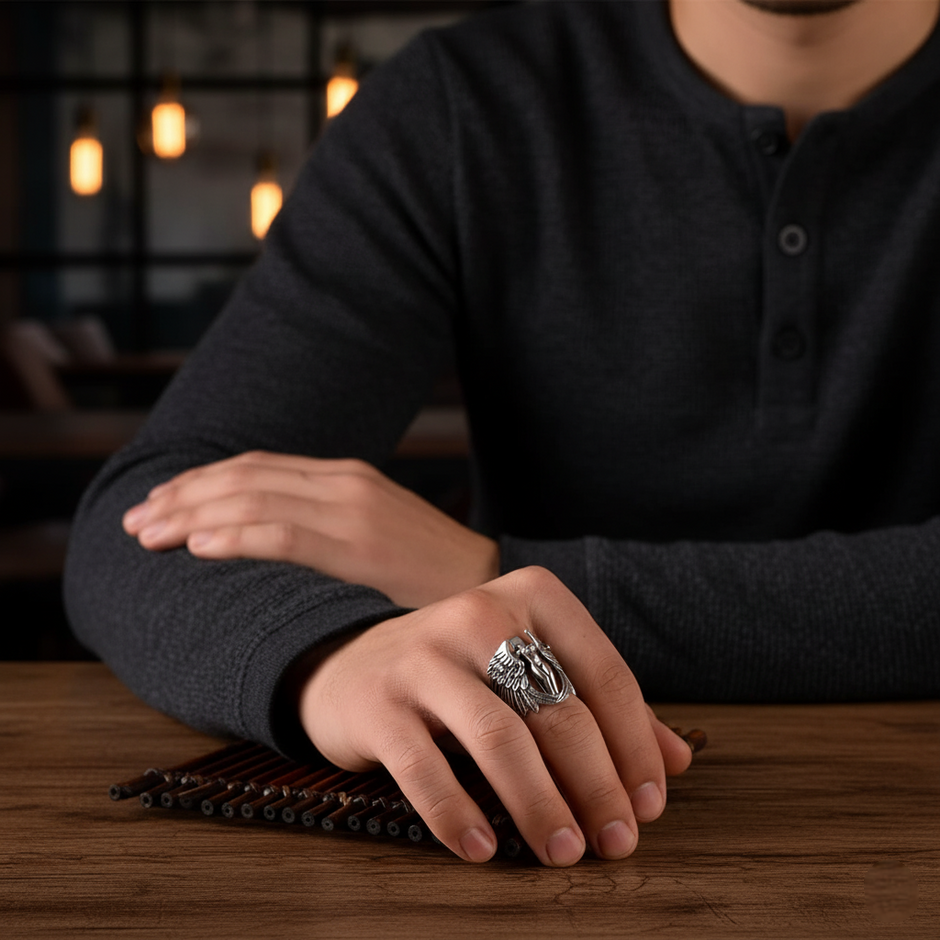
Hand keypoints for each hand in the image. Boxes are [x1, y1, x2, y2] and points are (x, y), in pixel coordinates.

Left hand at [122, 451, 498, 607]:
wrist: (490, 582)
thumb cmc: (426, 571)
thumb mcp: (373, 533)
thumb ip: (324, 528)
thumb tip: (262, 543)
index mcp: (342, 476)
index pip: (255, 468)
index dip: (198, 483)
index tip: (158, 505)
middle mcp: (342, 481)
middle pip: (243, 478)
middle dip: (181, 497)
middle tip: (136, 521)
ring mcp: (352, 507)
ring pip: (253, 500)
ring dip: (192, 515)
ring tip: (149, 534)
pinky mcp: (360, 543)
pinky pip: (284, 533)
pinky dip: (235, 536)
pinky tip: (197, 547)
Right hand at [297, 566, 693, 865]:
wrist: (350, 665)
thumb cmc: (462, 672)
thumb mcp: (531, 669)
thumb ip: (601, 705)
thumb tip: (677, 760)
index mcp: (530, 597)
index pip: (604, 674)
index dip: (636, 746)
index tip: (650, 805)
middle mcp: (479, 614)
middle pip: (558, 709)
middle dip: (597, 785)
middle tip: (616, 841)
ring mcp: (424, 655)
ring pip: (499, 736)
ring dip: (539, 804)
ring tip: (563, 851)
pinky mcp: (379, 702)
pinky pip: (425, 766)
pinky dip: (457, 813)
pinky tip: (481, 849)